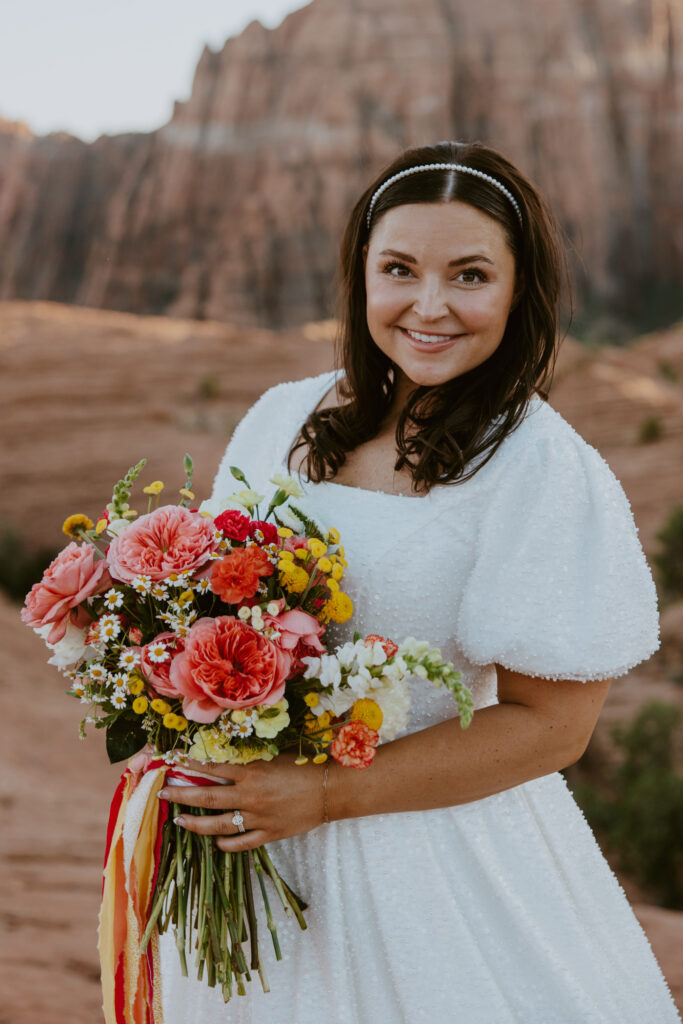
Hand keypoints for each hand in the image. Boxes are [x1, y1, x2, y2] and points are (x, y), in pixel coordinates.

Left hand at [158, 751, 326, 851]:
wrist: (332, 789)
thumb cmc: (306, 766)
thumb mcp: (275, 756)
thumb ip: (250, 760)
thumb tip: (225, 757)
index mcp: (251, 772)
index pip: (211, 767)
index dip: (189, 764)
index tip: (172, 762)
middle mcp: (250, 796)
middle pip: (206, 796)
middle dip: (180, 795)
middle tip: (161, 793)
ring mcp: (258, 818)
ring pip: (218, 825)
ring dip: (195, 823)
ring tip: (179, 821)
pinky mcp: (269, 834)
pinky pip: (240, 843)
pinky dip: (225, 843)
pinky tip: (216, 841)